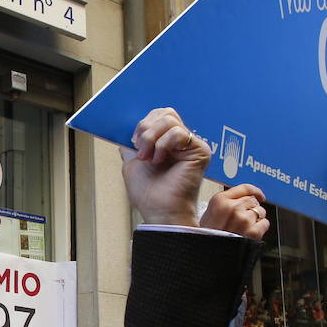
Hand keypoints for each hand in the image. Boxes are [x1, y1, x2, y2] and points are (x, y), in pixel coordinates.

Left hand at [121, 108, 210, 225]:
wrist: (159, 212)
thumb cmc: (149, 195)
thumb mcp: (132, 163)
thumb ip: (132, 144)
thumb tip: (125, 130)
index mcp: (167, 143)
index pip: (159, 115)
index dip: (143, 124)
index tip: (134, 143)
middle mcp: (181, 142)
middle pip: (165, 113)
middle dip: (146, 129)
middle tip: (141, 151)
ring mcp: (192, 145)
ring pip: (169, 120)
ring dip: (151, 139)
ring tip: (149, 159)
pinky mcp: (200, 150)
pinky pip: (179, 132)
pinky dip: (163, 145)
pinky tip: (160, 160)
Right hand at [201, 185, 269, 239]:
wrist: (210, 255)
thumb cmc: (208, 236)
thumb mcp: (210, 213)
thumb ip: (225, 202)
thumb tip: (245, 198)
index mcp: (220, 200)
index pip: (245, 188)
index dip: (255, 191)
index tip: (259, 195)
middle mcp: (232, 208)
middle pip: (253, 200)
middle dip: (252, 208)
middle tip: (244, 219)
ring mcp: (243, 219)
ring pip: (260, 211)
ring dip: (256, 218)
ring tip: (245, 227)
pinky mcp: (253, 231)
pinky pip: (265, 223)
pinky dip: (261, 228)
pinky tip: (250, 233)